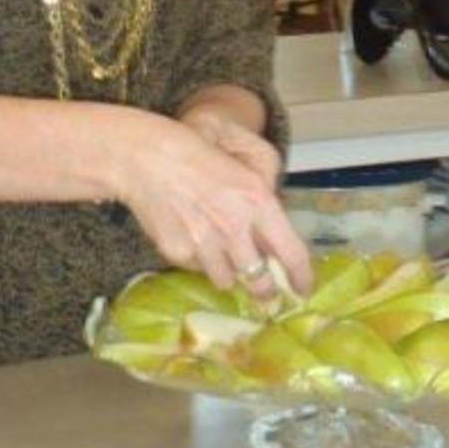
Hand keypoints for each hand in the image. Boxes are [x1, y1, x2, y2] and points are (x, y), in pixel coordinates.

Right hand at [110, 110, 311, 298]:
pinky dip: (199, 260)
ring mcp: (206, 244)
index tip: (303, 289)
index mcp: (258, 200)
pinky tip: (191, 234)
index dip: (301, 277)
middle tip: (265, 294)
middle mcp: (235, 227)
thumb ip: (263, 208)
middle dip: (265, 291)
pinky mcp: (179, 253)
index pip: (292, 253)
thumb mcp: (242, 170)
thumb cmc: (197, 153)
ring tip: (217, 247)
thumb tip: (274, 244)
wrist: (146, 156)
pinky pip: (198, 269)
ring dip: (228, 271)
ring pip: (227, 280)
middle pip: (260, 282)